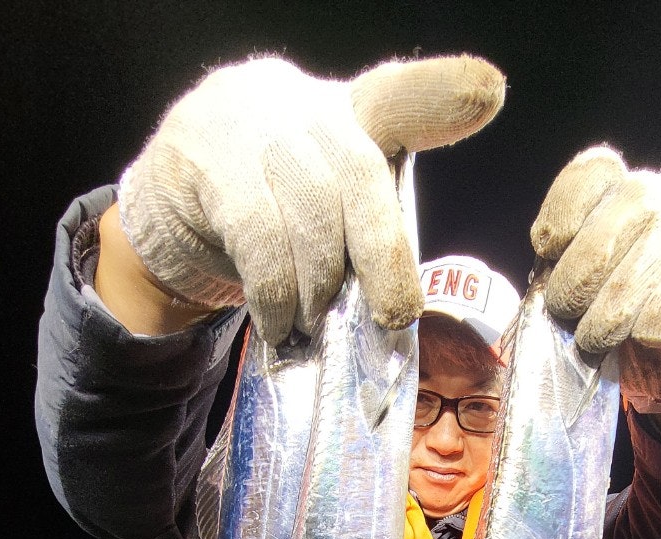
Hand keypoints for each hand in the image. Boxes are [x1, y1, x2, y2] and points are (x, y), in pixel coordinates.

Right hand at [118, 55, 504, 342]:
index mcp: (352, 113)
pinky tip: (279, 322)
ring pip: (308, 212)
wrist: (172, 194)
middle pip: (357, 173)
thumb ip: (366, 231)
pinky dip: (275, 294)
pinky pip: (257, 238)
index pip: (403, 96)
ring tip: (315, 322)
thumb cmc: (273, 209)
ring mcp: (252, 126)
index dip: (443, 95)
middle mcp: (306, 106)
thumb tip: (395, 308)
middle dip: (382, 253)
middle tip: (394, 314)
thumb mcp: (328, 207)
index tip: (488, 93)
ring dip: (318, 284)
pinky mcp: (207, 161)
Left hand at [530, 146, 660, 407]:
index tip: (549, 252)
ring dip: (607, 319)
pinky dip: (654, 327)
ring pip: (635, 277)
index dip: (560, 217)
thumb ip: (572, 265)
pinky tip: (648, 335)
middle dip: (575, 288)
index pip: (588, 177)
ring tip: (597, 340)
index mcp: (625, 186)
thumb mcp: (604, 266)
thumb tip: (546, 292)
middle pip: (603, 239)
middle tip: (571, 317)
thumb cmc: (645, 290)